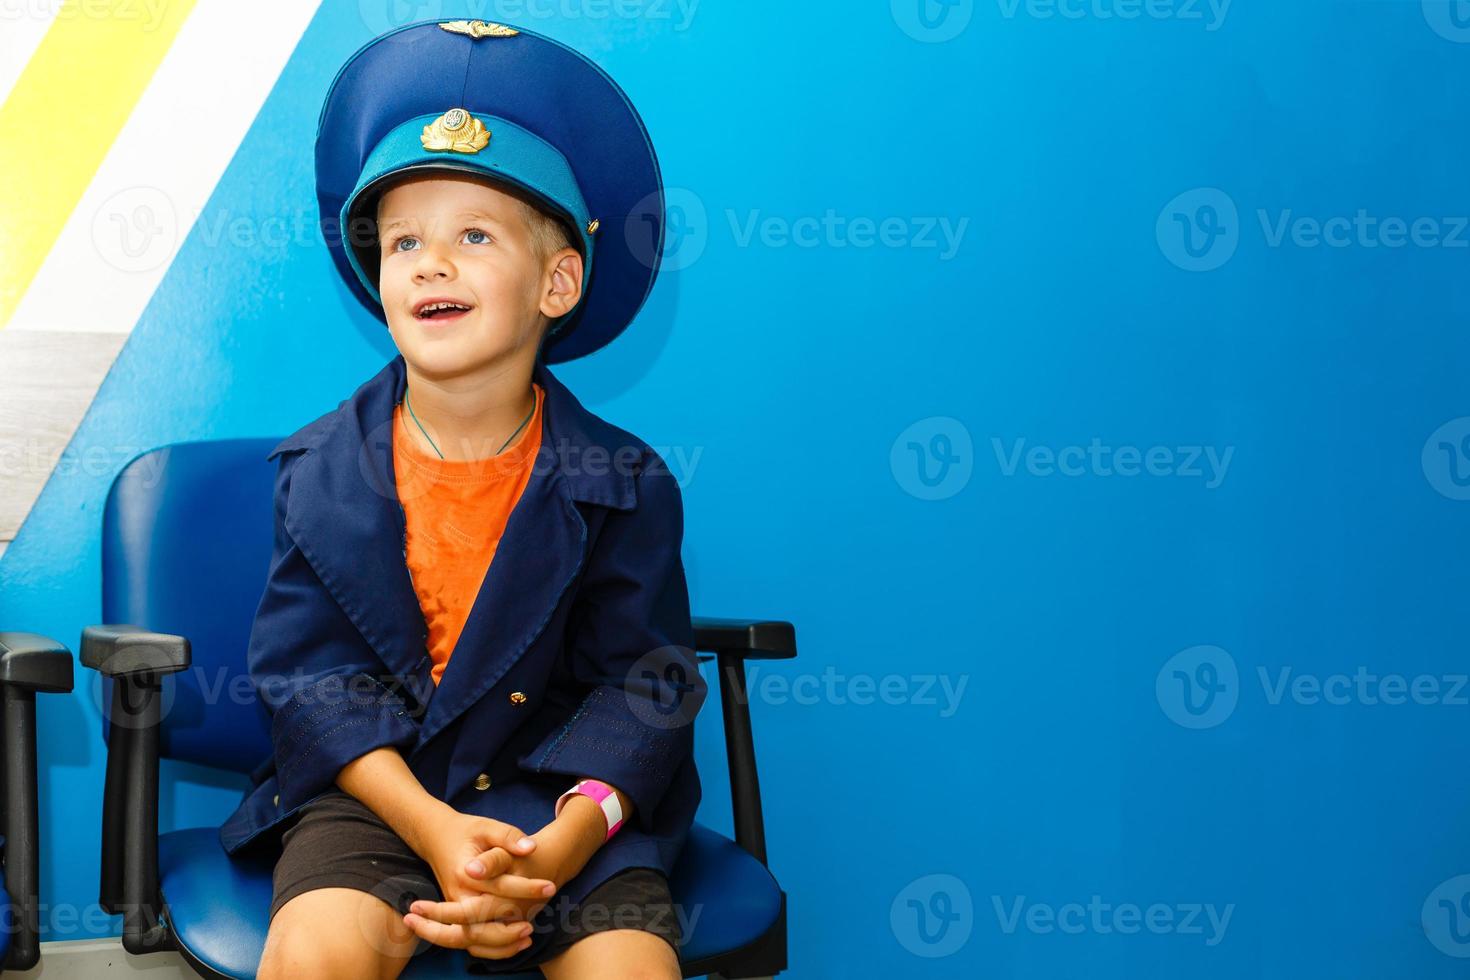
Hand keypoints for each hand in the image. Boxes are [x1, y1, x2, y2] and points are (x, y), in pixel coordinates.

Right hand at [405, 809, 557, 959]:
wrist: (436, 838)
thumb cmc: (465, 832)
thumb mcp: (486, 826)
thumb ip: (507, 836)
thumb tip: (530, 848)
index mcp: (465, 871)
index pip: (499, 885)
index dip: (526, 888)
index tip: (549, 886)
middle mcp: (457, 895)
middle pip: (483, 919)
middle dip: (511, 925)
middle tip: (534, 924)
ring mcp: (454, 908)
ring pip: (474, 937)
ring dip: (501, 942)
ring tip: (529, 936)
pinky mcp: (457, 916)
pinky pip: (472, 941)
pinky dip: (492, 948)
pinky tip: (517, 944)